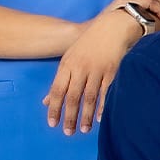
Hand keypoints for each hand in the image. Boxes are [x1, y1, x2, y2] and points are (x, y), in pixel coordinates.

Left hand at [42, 0, 159, 134]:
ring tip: (84, 130)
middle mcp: (80, 68)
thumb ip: (60, 81)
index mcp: (67, 64)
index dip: (54, 108)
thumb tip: (46, 101)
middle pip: (72, 96)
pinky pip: (106, 92)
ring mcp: (97, 70)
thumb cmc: (89, 44)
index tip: (52, 124)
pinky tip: (100, 118)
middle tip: (68, 132)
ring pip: (89, 97)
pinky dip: (102, 106)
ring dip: (86, 115)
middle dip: (70, 116)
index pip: (57, 90)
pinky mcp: (112, 71)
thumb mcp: (70, 59)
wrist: (113, 27)